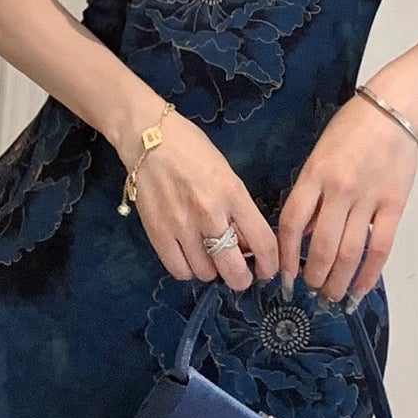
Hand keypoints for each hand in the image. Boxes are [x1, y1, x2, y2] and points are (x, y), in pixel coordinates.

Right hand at [129, 110, 279, 290]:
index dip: (269, 265)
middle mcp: (209, 213)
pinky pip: (179, 270)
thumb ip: (238, 210)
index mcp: (233, 194)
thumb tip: (246, 246)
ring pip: (205, 273)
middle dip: (241, 279)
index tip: (266, 270)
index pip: (262, 242)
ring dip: (211, 270)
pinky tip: (189, 258)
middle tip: (239, 274)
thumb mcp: (227, 175)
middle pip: (233, 270)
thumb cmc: (192, 151)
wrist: (148, 138)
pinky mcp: (157, 232)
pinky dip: (187, 270)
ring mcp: (181, 225)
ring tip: (208, 256)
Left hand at [277, 94, 417, 303]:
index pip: (293, 224)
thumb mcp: (318, 157)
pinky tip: (361, 289)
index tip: (283, 277)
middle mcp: (339, 189)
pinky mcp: (394, 203)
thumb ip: (310, 195)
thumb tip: (304, 236)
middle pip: (322, 245)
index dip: (286, 256)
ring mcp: (368, 197)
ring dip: (339, 280)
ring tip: (333, 296)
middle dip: (314, 276)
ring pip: (350, 251)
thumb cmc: (351, 130)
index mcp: (314, 176)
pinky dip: (369, 273)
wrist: (392, 108)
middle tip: (311, 291)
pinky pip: (380, 246)